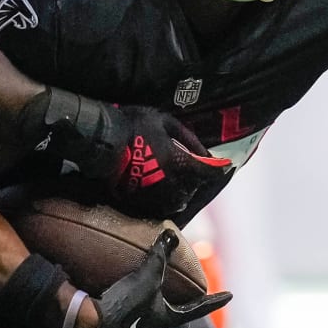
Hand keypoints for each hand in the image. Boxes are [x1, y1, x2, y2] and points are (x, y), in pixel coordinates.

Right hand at [80, 228, 231, 327]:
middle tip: (190, 299)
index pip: (199, 309)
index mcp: (169, 320)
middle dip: (184, 310)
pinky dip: (136, 308)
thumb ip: (160, 256)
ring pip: (155, 320)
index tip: (230, 295)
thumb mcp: (146, 277)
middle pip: (177, 319)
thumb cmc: (124, 306)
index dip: (215, 300)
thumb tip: (171, 234)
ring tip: (157, 295)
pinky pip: (134, 319)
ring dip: (158, 309)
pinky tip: (127, 298)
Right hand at [106, 107, 232, 220]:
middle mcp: (170, 181)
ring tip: (180, 184)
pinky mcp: (139, 199)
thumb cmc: (135, 125)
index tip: (224, 166)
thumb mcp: (164, 121)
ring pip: (178, 201)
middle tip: (197, 171)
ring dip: (183, 193)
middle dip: (197, 181)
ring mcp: (154, 192)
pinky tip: (163, 191)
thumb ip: (187, 137)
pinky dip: (166, 200)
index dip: (218, 168)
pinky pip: (160, 206)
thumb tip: (205, 152)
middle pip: (193, 189)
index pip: (207, 171)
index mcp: (178, 161)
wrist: (104, 139)